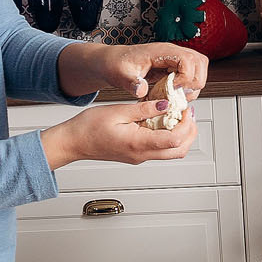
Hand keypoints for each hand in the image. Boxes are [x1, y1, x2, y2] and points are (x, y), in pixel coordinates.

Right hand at [42, 99, 198, 168]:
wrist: (73, 142)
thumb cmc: (88, 128)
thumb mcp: (118, 111)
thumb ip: (144, 109)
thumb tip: (165, 105)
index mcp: (138, 144)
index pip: (174, 139)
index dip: (186, 124)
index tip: (185, 109)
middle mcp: (141, 155)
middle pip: (179, 150)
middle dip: (189, 132)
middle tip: (188, 113)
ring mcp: (139, 157)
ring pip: (171, 152)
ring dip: (180, 135)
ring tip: (177, 115)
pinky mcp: (136, 155)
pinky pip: (159, 150)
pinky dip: (168, 136)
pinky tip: (162, 120)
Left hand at [61, 41, 208, 100]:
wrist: (112, 62)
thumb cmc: (116, 65)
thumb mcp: (120, 75)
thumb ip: (130, 83)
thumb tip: (141, 90)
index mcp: (161, 51)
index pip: (189, 60)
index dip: (186, 78)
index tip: (173, 89)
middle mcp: (172, 52)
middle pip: (201, 63)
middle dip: (195, 83)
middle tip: (179, 95)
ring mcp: (175, 58)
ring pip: (200, 69)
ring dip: (193, 85)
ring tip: (176, 96)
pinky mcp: (175, 66)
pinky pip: (192, 74)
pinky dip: (188, 87)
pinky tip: (173, 94)